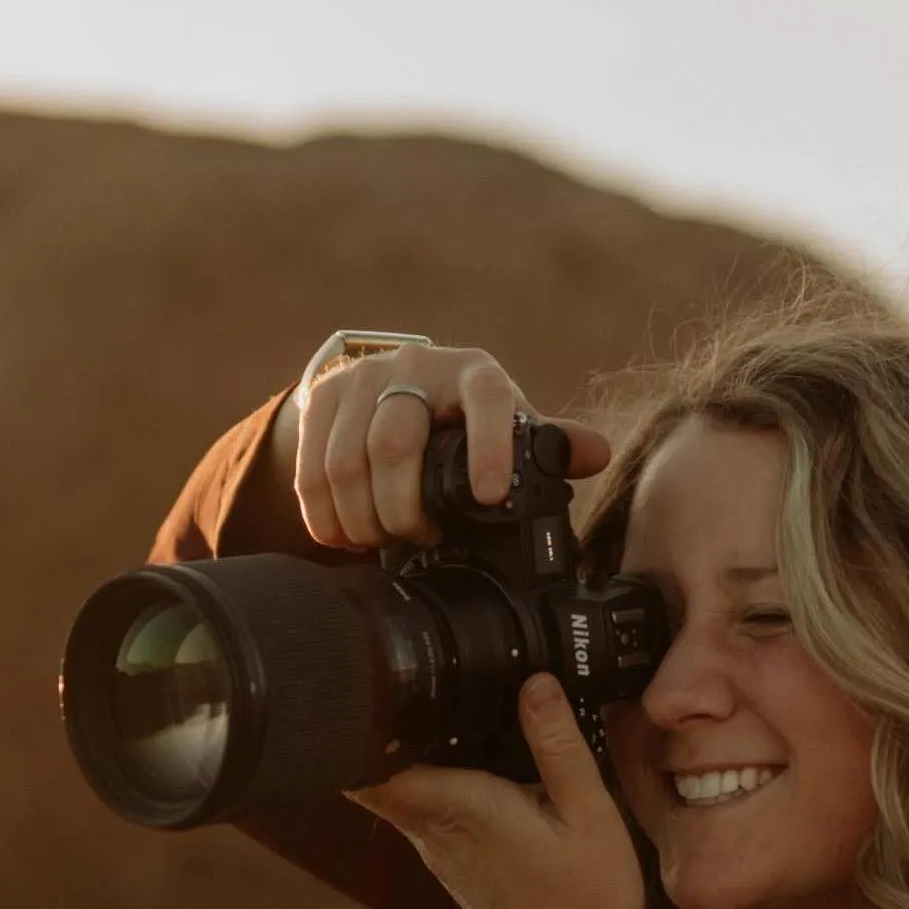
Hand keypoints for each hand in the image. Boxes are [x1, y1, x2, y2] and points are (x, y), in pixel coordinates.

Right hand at [276, 340, 613, 550]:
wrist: (390, 385)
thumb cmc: (460, 417)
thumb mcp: (508, 424)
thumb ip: (547, 443)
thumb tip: (597, 454)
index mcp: (474, 373)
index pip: (487, 401)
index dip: (489, 447)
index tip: (489, 496)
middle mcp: (416, 366)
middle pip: (394, 443)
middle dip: (402, 508)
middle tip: (415, 539)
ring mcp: (363, 380)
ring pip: (346, 462)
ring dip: (360, 518)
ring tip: (377, 542)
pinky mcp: (322, 398)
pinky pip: (311, 467)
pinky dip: (323, 514)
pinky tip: (340, 536)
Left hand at [345, 673, 645, 908]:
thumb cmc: (588, 900)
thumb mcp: (589, 812)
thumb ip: (557, 745)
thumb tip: (535, 682)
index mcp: (461, 808)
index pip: (375, 767)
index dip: (368, 727)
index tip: (380, 691)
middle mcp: (434, 830)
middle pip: (378, 772)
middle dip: (387, 732)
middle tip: (412, 690)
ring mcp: (436, 851)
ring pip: (399, 792)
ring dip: (412, 758)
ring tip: (444, 718)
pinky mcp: (449, 865)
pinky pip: (423, 812)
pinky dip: (434, 786)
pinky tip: (473, 770)